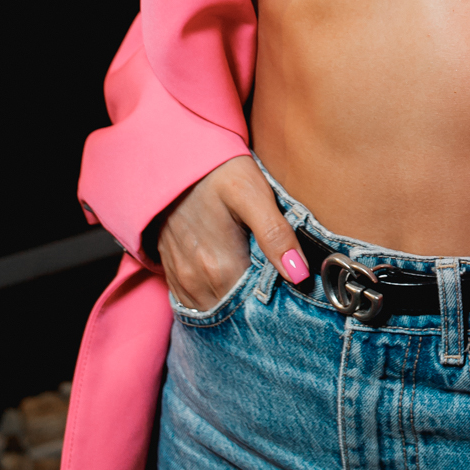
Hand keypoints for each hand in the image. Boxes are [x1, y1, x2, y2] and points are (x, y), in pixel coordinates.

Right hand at [155, 155, 310, 310]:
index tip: (294, 289)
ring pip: (217, 311)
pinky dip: (216, 298)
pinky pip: (197, 303)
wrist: (171, 157)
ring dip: (237, 305)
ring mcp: (182, 280)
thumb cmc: (216, 172)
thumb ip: (276, 234)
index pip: (257, 308)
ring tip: (258, 283)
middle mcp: (198, 283)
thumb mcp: (252, 193)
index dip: (278, 303)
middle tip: (281, 286)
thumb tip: (299, 274)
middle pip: (237, 313)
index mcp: (221, 268)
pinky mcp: (173, 274)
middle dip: (259, 306)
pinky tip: (232, 280)